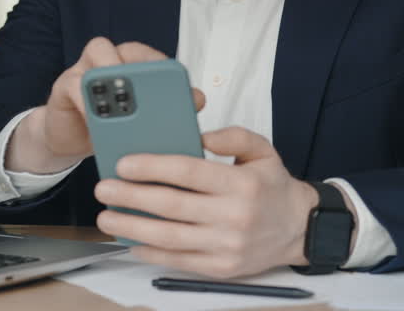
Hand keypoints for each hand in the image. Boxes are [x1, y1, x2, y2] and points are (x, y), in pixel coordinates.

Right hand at [5, 37, 205, 173]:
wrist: (71, 138)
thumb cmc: (109, 126)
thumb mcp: (141, 121)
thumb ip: (169, 107)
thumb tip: (199, 99)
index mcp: (131, 64)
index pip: (150, 54)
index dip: (163, 65)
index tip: (176, 87)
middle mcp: (109, 59)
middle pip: (126, 49)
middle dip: (140, 68)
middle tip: (150, 92)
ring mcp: (84, 68)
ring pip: (99, 52)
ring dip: (113, 75)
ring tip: (122, 103)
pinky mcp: (64, 85)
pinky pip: (75, 85)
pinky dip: (88, 102)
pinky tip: (98, 123)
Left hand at [94, 126, 323, 277]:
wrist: (300, 229)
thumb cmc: (272, 186)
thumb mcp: (261, 150)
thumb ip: (232, 136)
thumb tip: (199, 134)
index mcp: (241, 183)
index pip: (188, 172)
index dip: (152, 167)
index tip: (123, 164)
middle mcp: (234, 216)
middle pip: (172, 206)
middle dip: (131, 197)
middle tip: (103, 189)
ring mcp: (227, 246)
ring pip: (170, 237)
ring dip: (132, 228)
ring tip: (107, 217)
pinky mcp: (222, 268)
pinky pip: (179, 261)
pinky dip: (151, 252)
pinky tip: (131, 241)